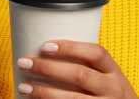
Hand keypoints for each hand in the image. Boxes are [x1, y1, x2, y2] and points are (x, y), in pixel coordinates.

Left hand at [16, 40, 137, 97]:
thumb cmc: (112, 95)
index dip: (70, 47)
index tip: (45, 46)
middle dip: (49, 68)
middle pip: (79, 74)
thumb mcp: (109, 79)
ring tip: (24, 87)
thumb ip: (90, 68)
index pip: (95, 53)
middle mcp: (112, 89)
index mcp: (114, 72)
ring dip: (44, 92)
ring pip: (72, 98)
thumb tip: (47, 52)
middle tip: (25, 62)